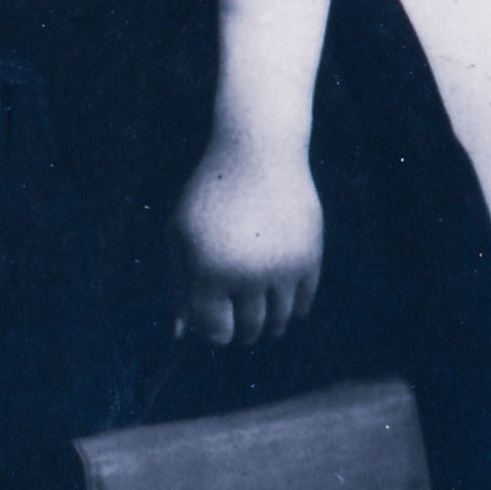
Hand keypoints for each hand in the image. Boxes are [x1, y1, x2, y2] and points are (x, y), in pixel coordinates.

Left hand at [171, 128, 322, 346]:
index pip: (216, 330)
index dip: (213, 333)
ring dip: (270, 326)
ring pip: (280, 320)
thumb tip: (181, 336)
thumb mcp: (181, 236)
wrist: (258, 153)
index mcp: (208, 271)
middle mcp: (246, 273)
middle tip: (240, 332)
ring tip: (262, 324)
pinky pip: (305, 301)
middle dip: (242, 334)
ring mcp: (282, 267)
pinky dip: (296, 310)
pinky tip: (286, 306)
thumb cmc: (210, 196)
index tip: (214, 326)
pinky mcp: (310, 257)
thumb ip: (180, 287)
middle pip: (249, 328)